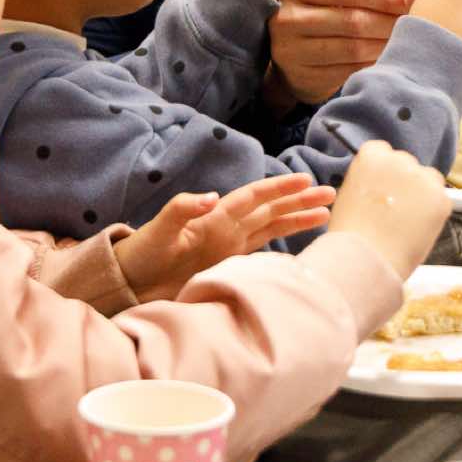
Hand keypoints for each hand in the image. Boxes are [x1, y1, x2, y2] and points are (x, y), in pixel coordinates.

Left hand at [113, 174, 336, 301]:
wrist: (132, 281)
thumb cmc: (143, 252)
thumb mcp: (159, 229)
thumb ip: (183, 209)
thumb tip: (213, 196)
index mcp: (216, 216)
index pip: (255, 197)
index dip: (280, 188)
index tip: (306, 180)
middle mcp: (227, 227)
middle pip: (271, 208)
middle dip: (299, 200)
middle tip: (330, 192)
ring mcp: (229, 244)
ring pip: (272, 226)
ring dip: (297, 218)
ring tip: (325, 213)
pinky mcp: (228, 262)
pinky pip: (263, 249)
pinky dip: (282, 242)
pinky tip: (299, 241)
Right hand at [266, 0, 417, 104]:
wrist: (280, 47)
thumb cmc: (314, 10)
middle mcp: (289, 18)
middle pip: (354, 20)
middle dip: (392, 20)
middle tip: (422, 20)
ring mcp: (292, 51)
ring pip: (353, 48)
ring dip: (387, 44)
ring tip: (410, 39)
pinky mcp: (303, 77)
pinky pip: (348, 71)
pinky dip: (374, 64)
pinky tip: (390, 58)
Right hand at [323, 139, 450, 279]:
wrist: (366, 260)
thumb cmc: (352, 236)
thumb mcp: (348, 196)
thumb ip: (368, 182)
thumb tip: (382, 186)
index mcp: (371, 156)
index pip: (382, 151)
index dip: (383, 172)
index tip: (382, 188)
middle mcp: (398, 160)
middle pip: (406, 164)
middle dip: (403, 182)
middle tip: (395, 209)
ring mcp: (422, 178)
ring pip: (428, 179)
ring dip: (421, 193)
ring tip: (407, 220)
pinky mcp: (441, 198)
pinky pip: (441, 199)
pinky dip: (434, 212)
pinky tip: (418, 228)